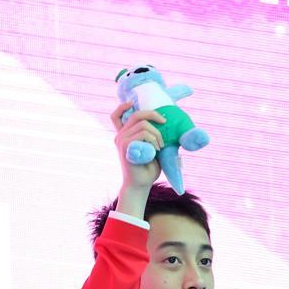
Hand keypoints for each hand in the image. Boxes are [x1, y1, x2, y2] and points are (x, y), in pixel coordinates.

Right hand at [110, 101, 165, 216]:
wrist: (140, 185)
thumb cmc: (148, 169)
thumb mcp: (153, 148)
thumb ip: (155, 136)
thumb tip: (171, 127)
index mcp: (124, 135)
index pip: (116, 116)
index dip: (123, 106)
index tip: (133, 103)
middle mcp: (120, 136)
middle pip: (136, 114)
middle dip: (154, 115)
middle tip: (164, 122)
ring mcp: (121, 140)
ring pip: (143, 124)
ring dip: (157, 134)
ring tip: (160, 146)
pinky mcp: (125, 146)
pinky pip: (143, 134)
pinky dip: (154, 140)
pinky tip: (156, 150)